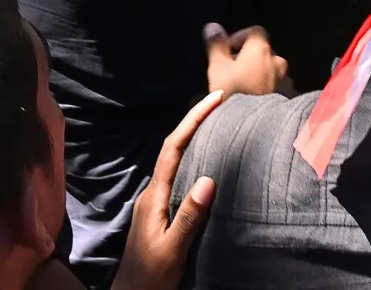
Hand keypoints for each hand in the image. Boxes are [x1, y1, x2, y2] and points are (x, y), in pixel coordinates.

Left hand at [109, 91, 226, 289]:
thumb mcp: (172, 250)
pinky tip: (205, 164)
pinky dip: (193, 160)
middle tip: (220, 103)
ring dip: (194, 139)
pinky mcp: (159, 213)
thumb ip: (189, 217)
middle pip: (174, 147)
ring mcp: (154, 203)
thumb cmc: (150, 278)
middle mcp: (152, 194)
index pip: (174, 148)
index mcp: (154, 197)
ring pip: (175, 161)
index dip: (193, 119)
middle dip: (195, 121)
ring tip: (217, 124)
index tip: (215, 99)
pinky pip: (177, 176)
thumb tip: (208, 179)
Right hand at [203, 23, 290, 96]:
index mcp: (261, 49)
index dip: (240, 37)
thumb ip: (216, 45)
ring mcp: (286, 80)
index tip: (228, 51)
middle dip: (249, 58)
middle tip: (233, 73)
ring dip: (260, 74)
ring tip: (245, 90)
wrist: (253, 128)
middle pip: (263, 52)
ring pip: (271, 71)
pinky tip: (256, 101)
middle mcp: (278, 61)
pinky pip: (278, 87)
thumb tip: (213, 26)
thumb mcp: (217, 68)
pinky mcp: (289, 97)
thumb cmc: (233, 93)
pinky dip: (268, 89)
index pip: (255, 31)